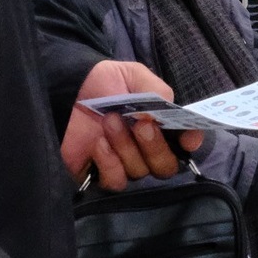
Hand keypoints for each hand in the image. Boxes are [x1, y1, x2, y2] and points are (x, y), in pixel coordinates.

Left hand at [60, 61, 204, 187]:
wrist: (65, 90)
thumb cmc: (104, 83)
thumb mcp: (135, 76)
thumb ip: (158, 92)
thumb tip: (173, 113)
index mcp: (160, 124)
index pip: (185, 141)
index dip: (192, 142)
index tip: (189, 139)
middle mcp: (146, 148)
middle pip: (167, 166)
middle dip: (156, 146)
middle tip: (141, 124)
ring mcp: (124, 163)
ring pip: (140, 172)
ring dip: (127, 147)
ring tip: (109, 122)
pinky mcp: (100, 174)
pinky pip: (116, 181)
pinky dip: (110, 162)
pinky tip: (99, 143)